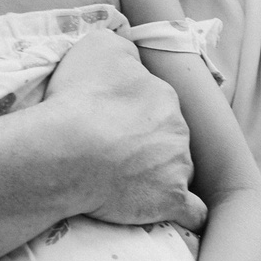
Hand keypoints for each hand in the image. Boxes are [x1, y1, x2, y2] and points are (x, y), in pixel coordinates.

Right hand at [44, 28, 204, 232]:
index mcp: (164, 96)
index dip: (133, 113)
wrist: (67, 150)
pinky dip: (187, 212)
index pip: (156, 103)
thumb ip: (123, 48)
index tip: (110, 121)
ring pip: (178, 170)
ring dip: (163, 175)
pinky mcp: (171, 201)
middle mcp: (178, 130)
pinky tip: (179, 214)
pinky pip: (193, 211)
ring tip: (132, 183)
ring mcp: (178, 167)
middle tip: (115, 153)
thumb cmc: (77, 98)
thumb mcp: (99, 47)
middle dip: (149, 143)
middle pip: (169, 137)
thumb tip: (132, 58)